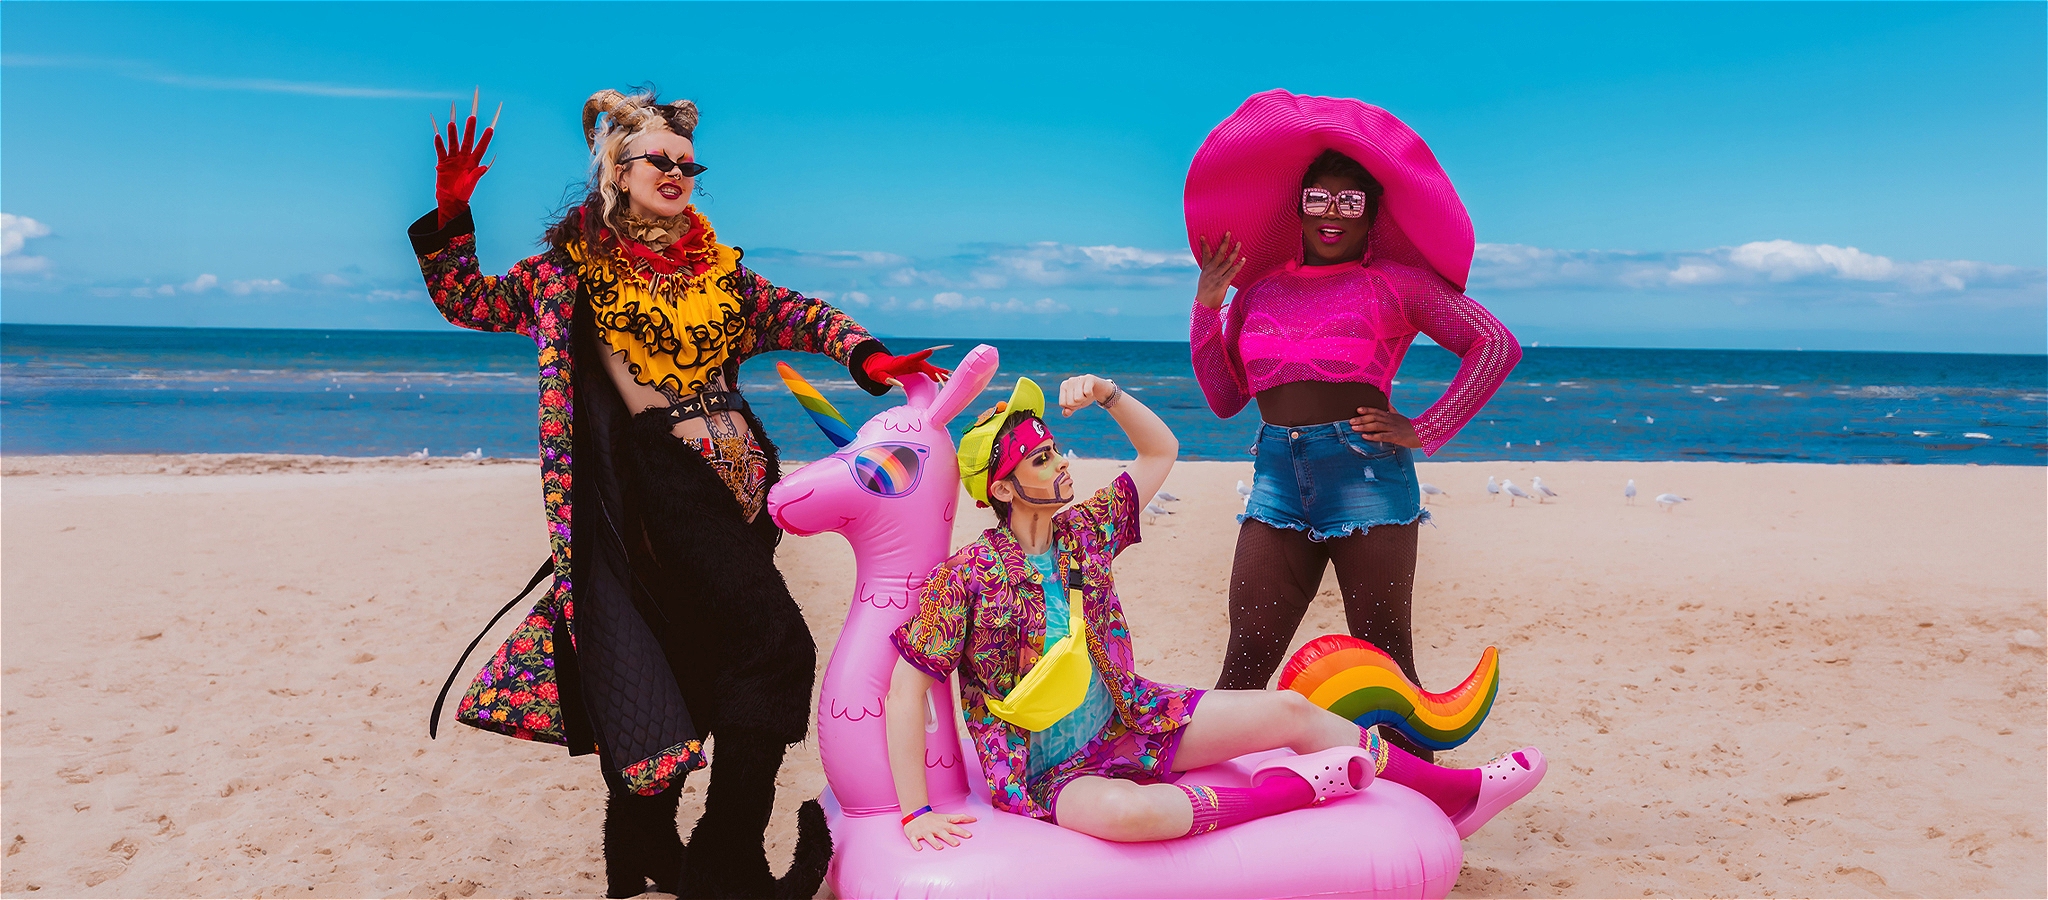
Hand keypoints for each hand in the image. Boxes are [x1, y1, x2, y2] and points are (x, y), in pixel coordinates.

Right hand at [434, 88, 499, 226]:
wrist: (450, 199)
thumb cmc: (464, 192)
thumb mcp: (471, 183)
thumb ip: (477, 174)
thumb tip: (484, 167)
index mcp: (474, 162)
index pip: (481, 147)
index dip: (485, 139)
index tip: (491, 129)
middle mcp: (464, 157)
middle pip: (467, 141)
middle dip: (470, 129)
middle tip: (472, 117)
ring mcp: (453, 159)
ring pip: (453, 143)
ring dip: (453, 134)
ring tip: (452, 123)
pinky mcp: (442, 162)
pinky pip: (441, 151)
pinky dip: (439, 144)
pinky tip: (438, 136)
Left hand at [863, 347, 952, 387]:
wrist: (877, 365)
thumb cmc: (877, 371)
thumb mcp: (878, 375)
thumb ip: (886, 379)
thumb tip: (897, 384)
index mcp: (900, 362)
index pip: (912, 358)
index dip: (921, 355)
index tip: (930, 351)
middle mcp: (908, 361)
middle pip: (923, 364)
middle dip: (933, 370)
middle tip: (943, 376)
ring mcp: (912, 364)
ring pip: (927, 366)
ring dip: (936, 371)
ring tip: (947, 376)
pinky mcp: (914, 367)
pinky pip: (926, 369)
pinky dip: (934, 373)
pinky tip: (943, 375)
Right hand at [903, 810, 977, 850]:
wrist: (915, 815)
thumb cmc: (934, 819)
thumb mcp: (947, 817)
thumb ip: (960, 818)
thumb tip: (975, 819)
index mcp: (942, 824)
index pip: (953, 827)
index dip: (961, 831)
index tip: (969, 835)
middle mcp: (934, 828)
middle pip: (942, 833)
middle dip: (949, 838)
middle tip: (957, 844)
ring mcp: (924, 831)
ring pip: (929, 837)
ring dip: (934, 842)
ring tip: (940, 848)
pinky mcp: (914, 835)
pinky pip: (914, 840)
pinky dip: (916, 844)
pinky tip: (919, 849)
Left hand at [1057, 374, 1115, 416]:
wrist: (1099, 389)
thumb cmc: (1084, 396)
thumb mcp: (1075, 405)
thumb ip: (1067, 411)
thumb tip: (1066, 412)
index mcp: (1064, 386)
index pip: (1062, 404)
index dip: (1071, 406)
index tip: (1076, 401)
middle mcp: (1070, 381)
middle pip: (1070, 403)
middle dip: (1078, 403)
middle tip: (1083, 397)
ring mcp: (1079, 378)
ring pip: (1078, 399)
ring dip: (1084, 399)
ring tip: (1086, 394)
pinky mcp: (1089, 378)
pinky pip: (1087, 393)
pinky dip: (1090, 395)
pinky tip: (1091, 391)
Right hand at [1194, 232, 1245, 309]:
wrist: (1204, 306)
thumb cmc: (1206, 293)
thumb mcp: (1204, 280)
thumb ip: (1210, 271)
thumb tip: (1216, 265)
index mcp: (1206, 269)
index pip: (1205, 254)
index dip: (1204, 245)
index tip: (1203, 236)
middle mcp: (1211, 271)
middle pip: (1218, 254)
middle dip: (1224, 243)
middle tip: (1228, 233)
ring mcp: (1216, 276)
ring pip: (1227, 261)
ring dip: (1234, 251)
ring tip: (1239, 243)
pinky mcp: (1222, 283)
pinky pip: (1232, 272)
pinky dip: (1238, 265)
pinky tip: (1243, 259)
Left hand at [1349, 407, 1421, 447]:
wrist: (1423, 433)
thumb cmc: (1410, 426)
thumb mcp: (1400, 416)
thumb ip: (1392, 410)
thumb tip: (1387, 402)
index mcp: (1391, 416)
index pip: (1377, 411)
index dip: (1367, 409)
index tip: (1357, 409)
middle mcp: (1390, 420)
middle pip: (1374, 417)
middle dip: (1361, 419)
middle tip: (1350, 421)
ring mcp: (1393, 428)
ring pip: (1376, 425)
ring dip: (1364, 426)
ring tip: (1354, 428)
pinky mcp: (1395, 436)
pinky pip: (1382, 436)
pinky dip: (1373, 436)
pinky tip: (1365, 437)